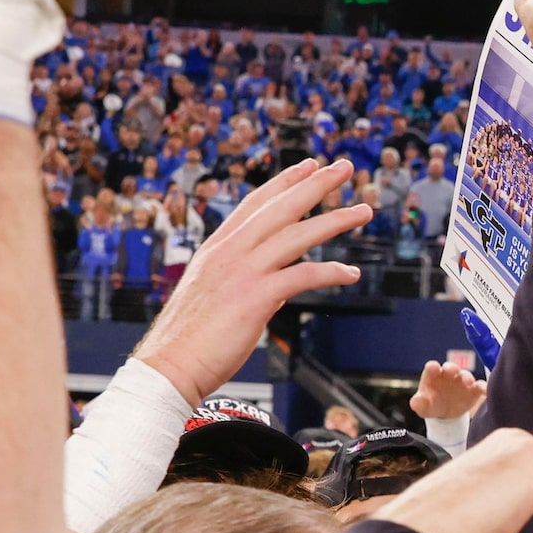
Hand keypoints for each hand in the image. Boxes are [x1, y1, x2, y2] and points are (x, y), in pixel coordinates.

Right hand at [134, 158, 368, 404]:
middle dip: (316, 183)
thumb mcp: (211, 293)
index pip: (255, 204)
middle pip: (281, 207)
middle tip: (344, 167)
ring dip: (336, 220)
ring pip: (298, 234)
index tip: (308, 166)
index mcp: (217, 248)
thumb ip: (242, 280)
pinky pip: (303, 276)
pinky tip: (350, 273)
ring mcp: (242, 272)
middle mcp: (229, 252)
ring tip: (363, 211)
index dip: (284, 182)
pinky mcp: (256, 298)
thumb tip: (275, 285)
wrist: (169, 366)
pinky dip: (331, 272)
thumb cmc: (188, 339)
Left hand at [411, 352, 486, 421]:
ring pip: (465, 375)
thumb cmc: (432, 405)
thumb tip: (414, 402)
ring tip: (469, 383)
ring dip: (467, 377)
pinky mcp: (473, 390)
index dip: (432, 367)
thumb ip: (419, 404)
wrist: (446, 414)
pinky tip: (485, 390)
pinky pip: (480, 386)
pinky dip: (483, 387)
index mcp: (433, 376)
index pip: (431, 368)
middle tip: (453, 371)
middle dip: (451, 368)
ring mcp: (461, 381)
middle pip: (450, 367)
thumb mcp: (423, 406)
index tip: (433, 367)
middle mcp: (448, 375)